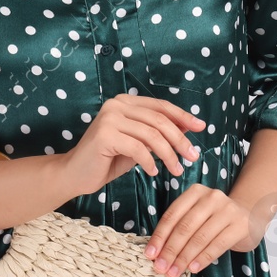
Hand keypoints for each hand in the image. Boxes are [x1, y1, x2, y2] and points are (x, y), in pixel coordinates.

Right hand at [61, 94, 205, 197]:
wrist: (75, 174)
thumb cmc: (107, 160)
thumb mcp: (138, 144)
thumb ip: (156, 134)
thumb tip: (187, 128)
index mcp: (125, 102)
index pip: (160, 106)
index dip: (183, 116)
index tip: (201, 127)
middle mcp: (116, 105)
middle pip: (159, 120)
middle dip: (180, 140)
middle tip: (193, 156)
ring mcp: (109, 118)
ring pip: (152, 135)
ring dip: (169, 155)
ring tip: (177, 170)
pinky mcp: (105, 135)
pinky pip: (138, 149)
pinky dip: (150, 162)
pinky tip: (154, 171)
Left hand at [144, 184, 256, 276]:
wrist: (250, 214)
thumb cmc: (215, 219)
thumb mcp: (197, 215)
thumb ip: (180, 228)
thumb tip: (158, 252)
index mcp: (195, 193)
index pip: (172, 215)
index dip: (159, 236)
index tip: (150, 255)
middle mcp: (211, 198)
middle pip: (185, 227)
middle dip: (170, 250)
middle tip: (160, 267)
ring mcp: (228, 210)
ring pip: (200, 237)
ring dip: (184, 258)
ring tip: (174, 272)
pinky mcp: (240, 225)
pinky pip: (217, 245)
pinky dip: (203, 258)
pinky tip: (193, 268)